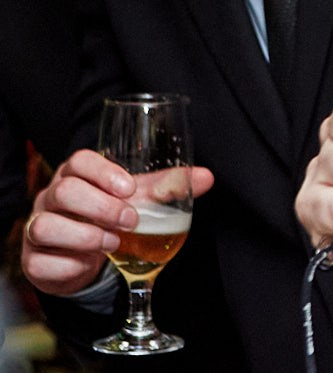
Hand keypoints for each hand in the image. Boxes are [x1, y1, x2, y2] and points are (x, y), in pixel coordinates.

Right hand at [23, 151, 215, 296]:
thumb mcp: (138, 200)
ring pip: (45, 226)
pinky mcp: (34, 261)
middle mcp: (51, 198)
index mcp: (77, 176)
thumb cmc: (110, 217)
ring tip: (113, 243)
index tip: (129, 188)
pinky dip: (71, 264)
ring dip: (85, 236)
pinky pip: (41, 263)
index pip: (79, 160)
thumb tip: (206, 177)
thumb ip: (167, 187)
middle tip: (130, 220)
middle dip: (101, 207)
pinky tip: (91, 263)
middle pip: (64, 191)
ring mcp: (38, 229)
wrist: (85, 258)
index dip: (103, 171)